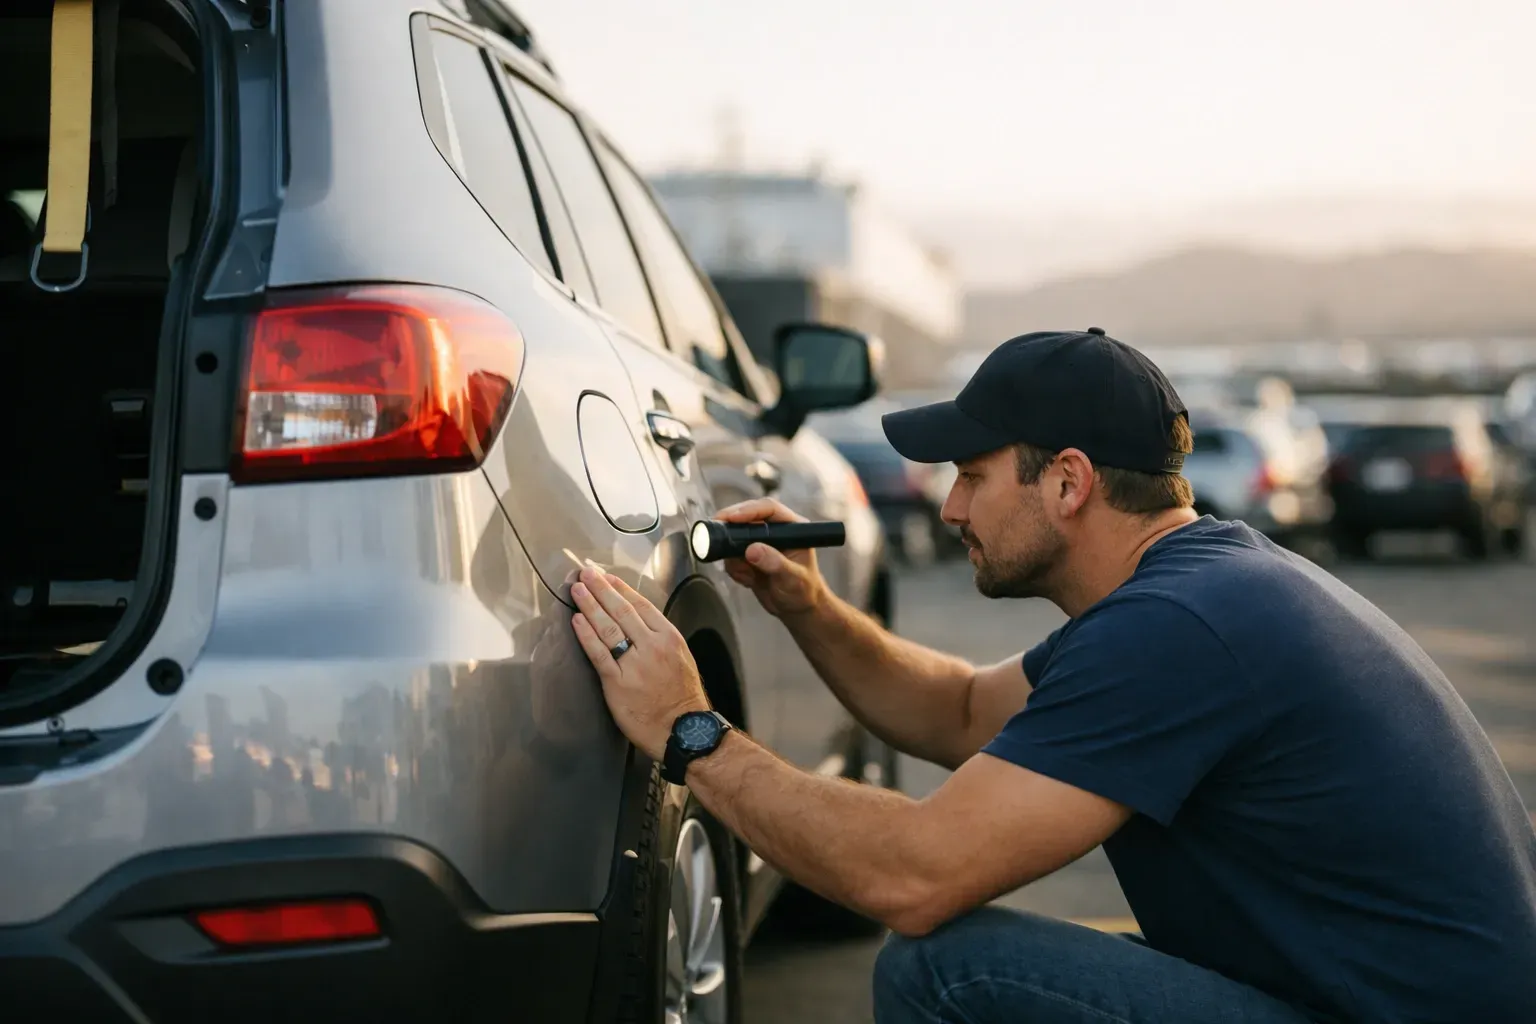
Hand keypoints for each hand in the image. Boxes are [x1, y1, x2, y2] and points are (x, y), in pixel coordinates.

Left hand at [569, 567, 708, 760]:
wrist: (683, 730)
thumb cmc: (683, 699)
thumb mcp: (681, 659)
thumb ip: (660, 639)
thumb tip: (639, 623)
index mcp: (669, 638)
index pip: (641, 605)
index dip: (621, 589)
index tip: (607, 577)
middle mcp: (652, 646)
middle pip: (622, 610)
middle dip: (602, 589)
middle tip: (586, 573)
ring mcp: (635, 664)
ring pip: (609, 627)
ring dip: (590, 605)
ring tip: (577, 590)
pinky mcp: (618, 683)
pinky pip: (599, 653)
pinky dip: (586, 635)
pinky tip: (577, 621)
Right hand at [713, 498, 828, 618]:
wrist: (796, 608)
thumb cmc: (804, 591)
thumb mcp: (792, 578)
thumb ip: (774, 563)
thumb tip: (752, 550)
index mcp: (793, 528)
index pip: (769, 509)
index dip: (749, 510)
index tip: (732, 517)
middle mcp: (776, 531)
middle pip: (748, 516)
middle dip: (732, 525)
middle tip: (717, 532)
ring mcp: (761, 543)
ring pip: (736, 536)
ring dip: (733, 554)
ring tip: (745, 574)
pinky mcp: (749, 556)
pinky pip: (731, 555)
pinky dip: (734, 568)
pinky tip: (747, 580)